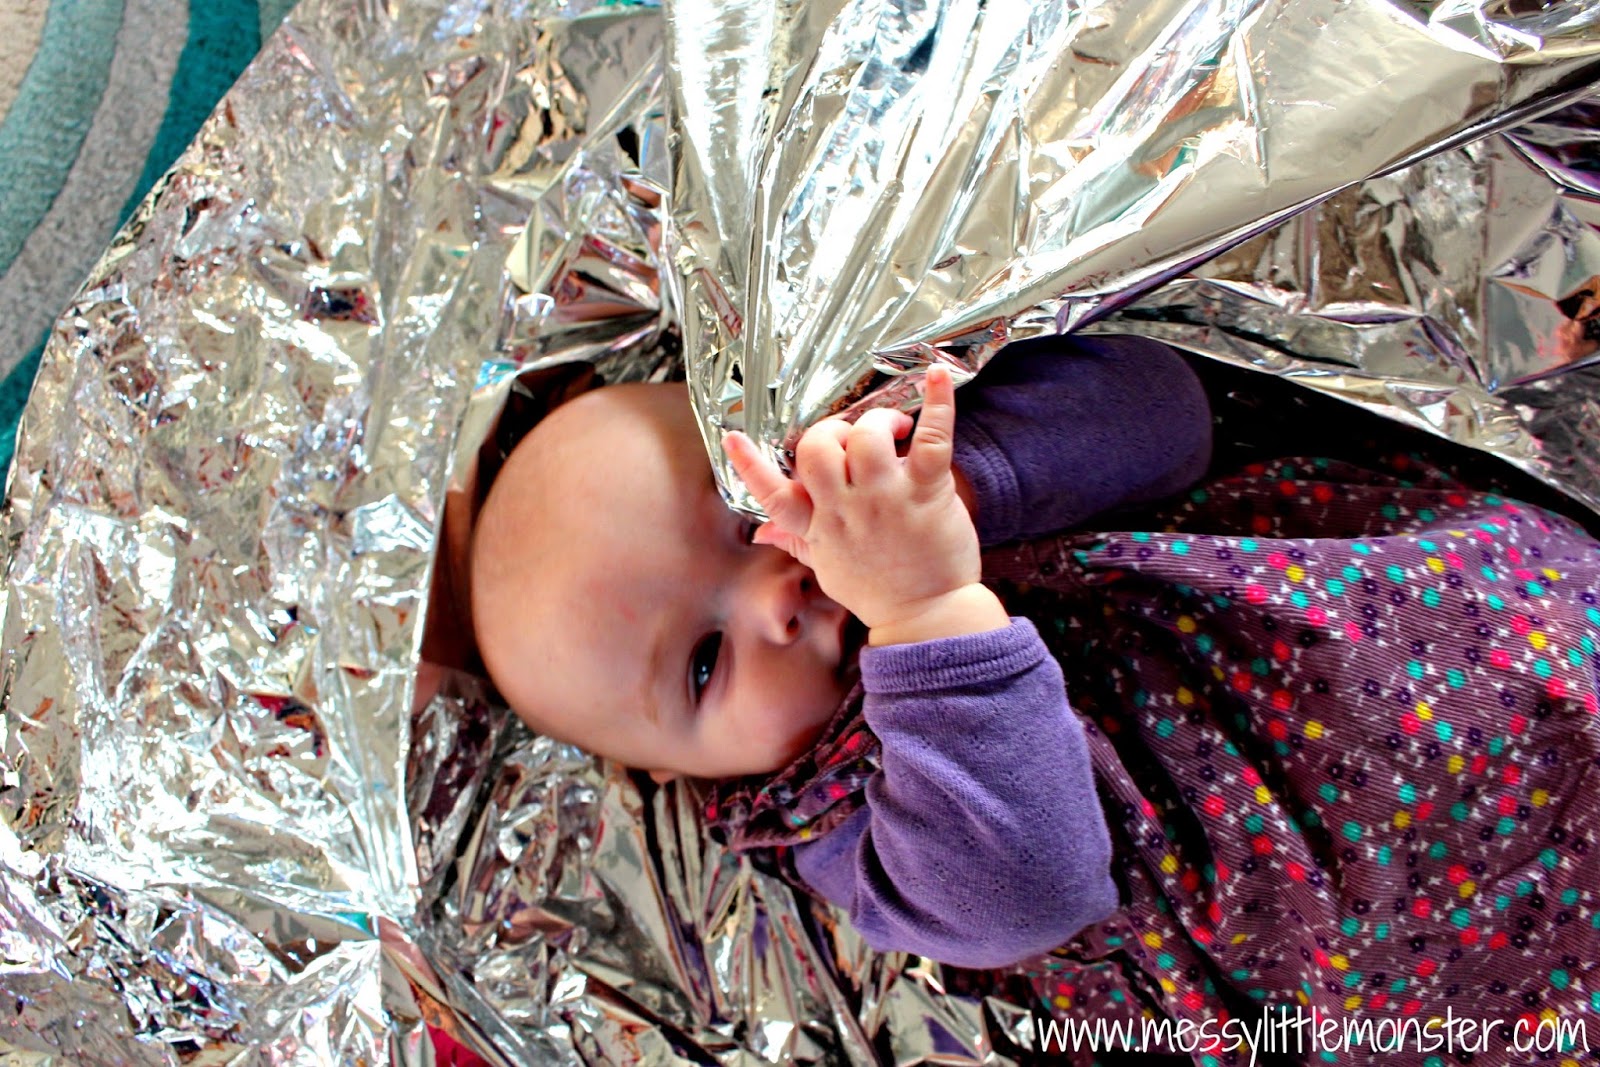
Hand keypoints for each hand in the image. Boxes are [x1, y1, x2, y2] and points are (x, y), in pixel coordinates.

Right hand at [724, 365, 1008, 645]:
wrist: (928, 617)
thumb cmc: (878, 591)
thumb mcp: (828, 566)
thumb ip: (796, 540)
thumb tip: (761, 532)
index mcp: (818, 528)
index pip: (774, 496)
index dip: (750, 466)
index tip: (732, 438)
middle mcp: (845, 511)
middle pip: (818, 451)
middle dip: (833, 431)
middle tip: (857, 437)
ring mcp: (885, 500)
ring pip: (866, 438)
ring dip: (878, 421)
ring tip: (896, 429)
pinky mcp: (925, 493)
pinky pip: (930, 440)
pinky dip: (938, 405)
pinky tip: (939, 379)